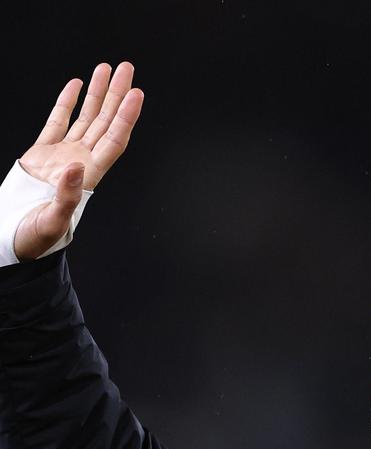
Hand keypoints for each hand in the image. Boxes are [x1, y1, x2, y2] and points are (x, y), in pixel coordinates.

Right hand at [14, 62, 143, 259]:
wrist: (14, 237)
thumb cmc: (36, 237)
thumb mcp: (53, 221)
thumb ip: (67, 196)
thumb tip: (76, 167)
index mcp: (89, 176)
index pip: (114, 140)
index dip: (126, 117)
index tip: (136, 94)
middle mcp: (81, 162)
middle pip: (105, 122)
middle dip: (116, 95)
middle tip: (128, 69)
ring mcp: (62, 156)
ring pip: (85, 118)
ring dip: (97, 94)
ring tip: (107, 70)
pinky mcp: (42, 153)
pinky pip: (58, 121)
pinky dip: (67, 103)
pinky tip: (77, 85)